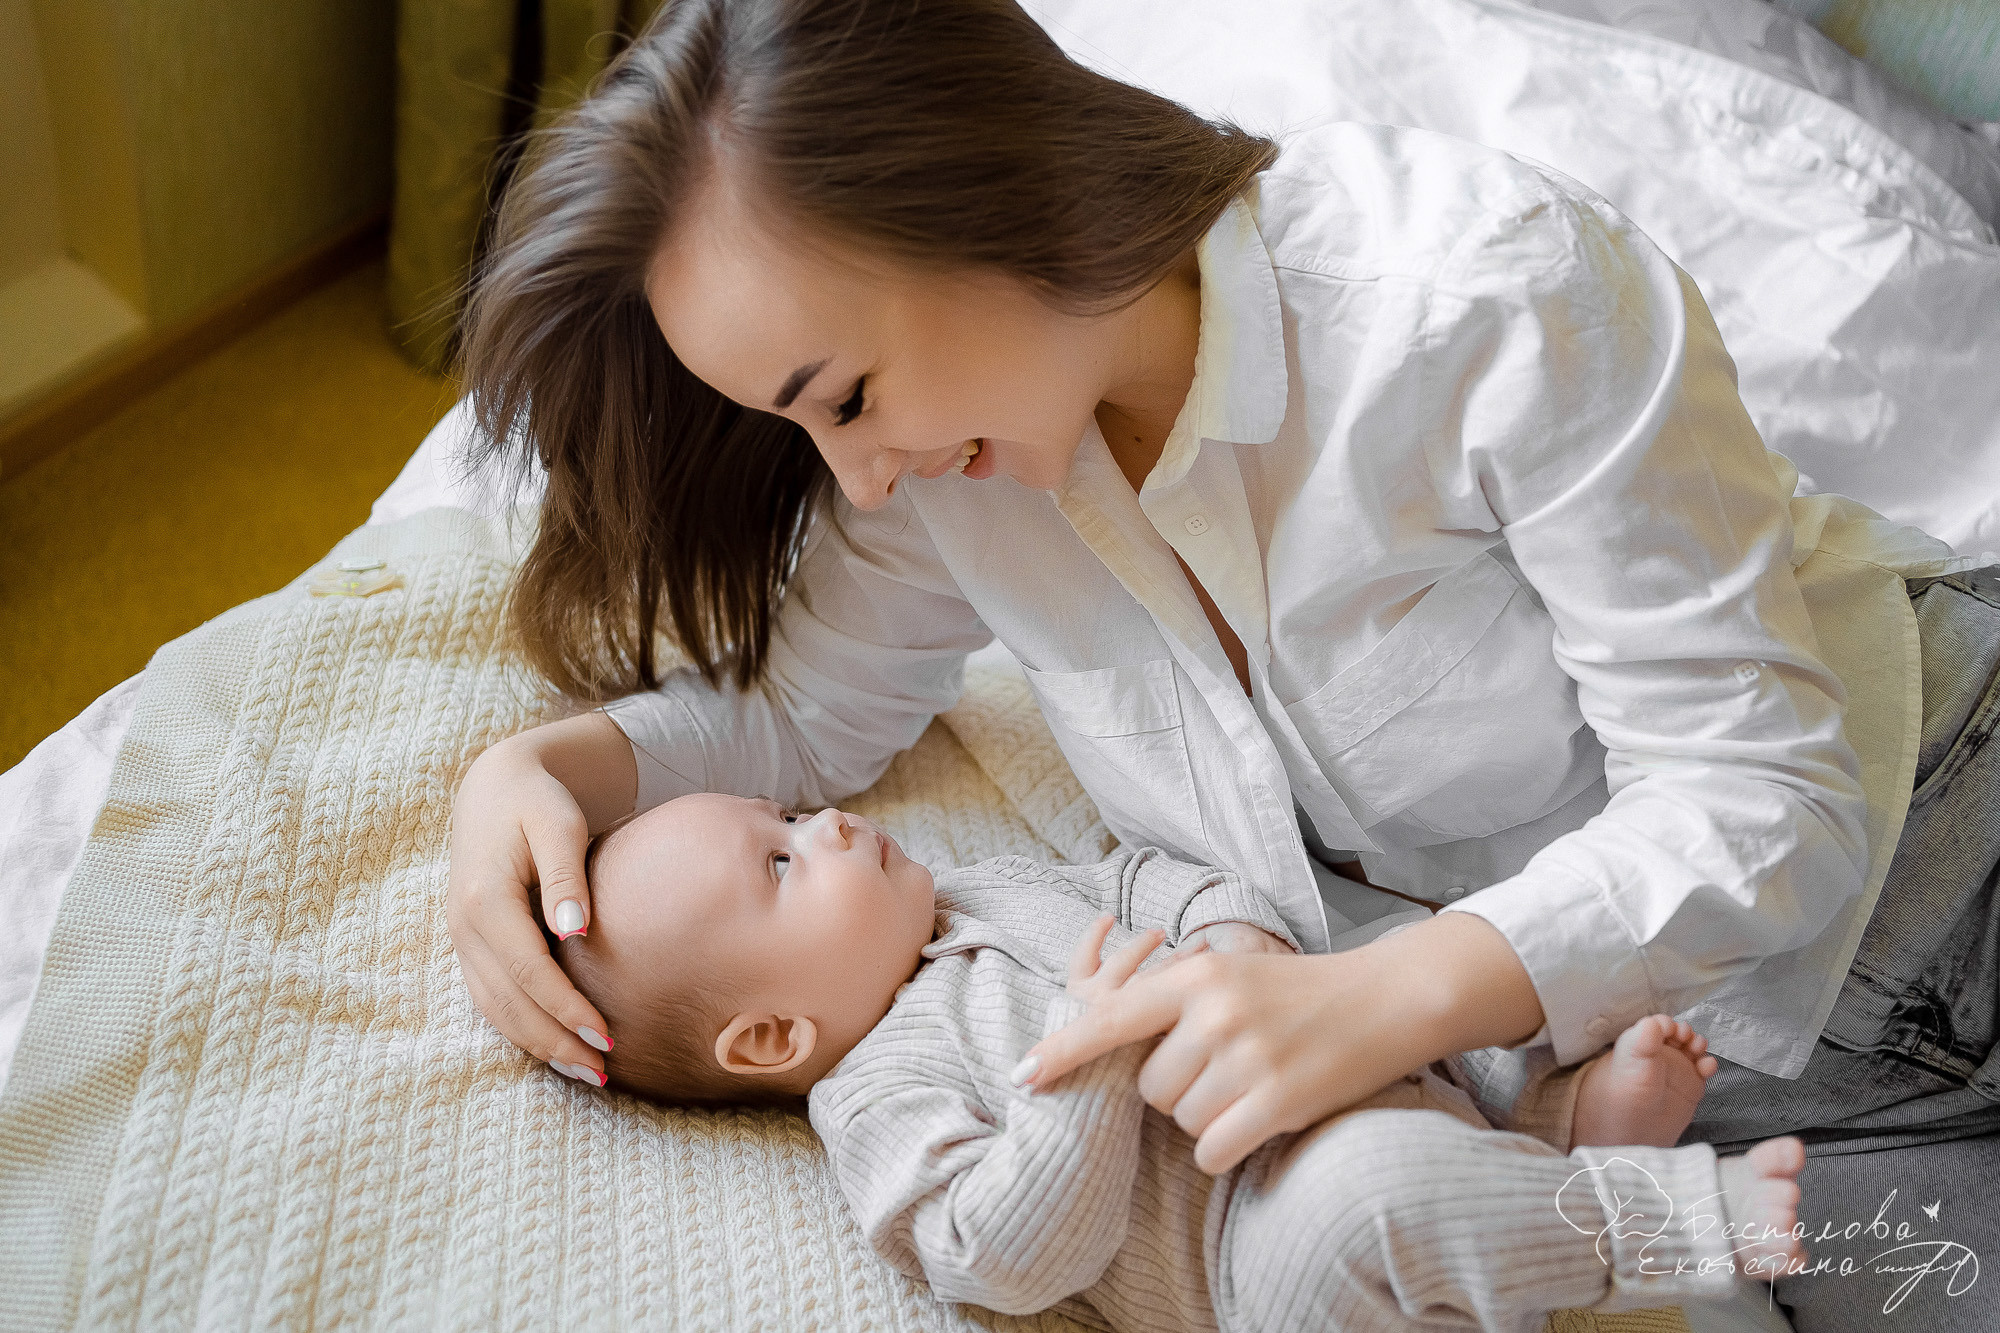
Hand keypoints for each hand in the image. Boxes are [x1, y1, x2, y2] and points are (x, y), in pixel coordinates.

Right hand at [445, 712, 634, 1082]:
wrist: (496, 787)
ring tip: (587, 1072)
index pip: (528, 970)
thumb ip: (565, 877)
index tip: (605, 1035)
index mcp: (485, 898)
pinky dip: (522, 1028)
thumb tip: (575, 932)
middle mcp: (464, 926)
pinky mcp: (471, 945)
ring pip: (495, 1009)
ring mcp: (462, 939)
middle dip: (554, 1042)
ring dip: (538, 1045)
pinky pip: (492, 999)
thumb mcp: (558, 824)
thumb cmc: (538, 802)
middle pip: (508, 1002)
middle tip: (602, 1071)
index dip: (564, 1007)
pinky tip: (557, 1046)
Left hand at [1021, 911, 1543, 1173]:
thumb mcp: (1227, 974)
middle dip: (1176, 1091)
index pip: (1110, 1018)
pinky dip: (1226, 1147)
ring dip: (1207, 1117)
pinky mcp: (1278, 1099)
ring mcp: (1248, 1057)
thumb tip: (1109, 1046)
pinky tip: (1255, 1119)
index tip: (1023, 1075)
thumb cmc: (1294, 990)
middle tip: (1223, 1067)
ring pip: (1182, 1120)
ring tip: (1250, 1081)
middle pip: (1150, 1088)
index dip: (1062, 1051)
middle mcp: (1215, 1013)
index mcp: (1194, 977)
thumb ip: (1171, 1004)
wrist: (1383, 998)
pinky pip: (1214, 1149)